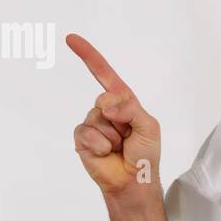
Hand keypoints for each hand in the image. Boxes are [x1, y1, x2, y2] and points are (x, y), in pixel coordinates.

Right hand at [68, 34, 161, 196]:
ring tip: (118, 148)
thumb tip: (105, 105)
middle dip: (119, 118)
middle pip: (104, 99)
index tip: (71, 39)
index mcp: (123, 102)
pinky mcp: (82, 139)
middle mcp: (105, 110)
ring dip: (111, 136)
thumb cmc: (145, 154)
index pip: (104, 74)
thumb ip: (131, 109)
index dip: (89, 56)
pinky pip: (86, 133)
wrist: (134, 181)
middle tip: (128, 137)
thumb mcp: (149, 126)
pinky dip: (99, 145)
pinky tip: (106, 153)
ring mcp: (92, 124)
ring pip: (96, 118)